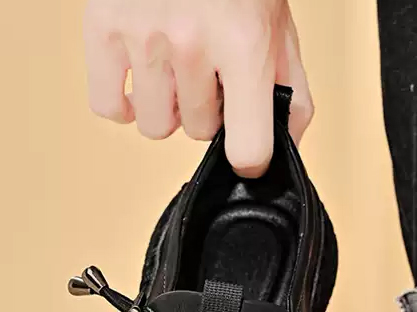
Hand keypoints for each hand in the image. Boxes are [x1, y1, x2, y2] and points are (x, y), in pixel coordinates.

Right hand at [84, 0, 312, 176]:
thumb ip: (290, 90)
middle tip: (209, 70)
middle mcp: (191, 43)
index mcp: (243, 44)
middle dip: (207, 107)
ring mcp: (142, 37)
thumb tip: (287, 144)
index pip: (248, 147)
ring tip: (176, 67)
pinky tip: (141, 79)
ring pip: (155, 126)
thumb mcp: (279, 27)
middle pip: (197, 132)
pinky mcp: (102, 26)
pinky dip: (124, 103)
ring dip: (168, 105)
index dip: (250, 157)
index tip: (246, 147)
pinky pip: (108, 106)